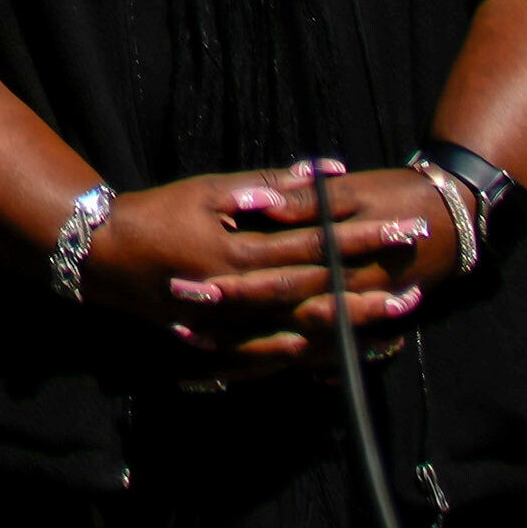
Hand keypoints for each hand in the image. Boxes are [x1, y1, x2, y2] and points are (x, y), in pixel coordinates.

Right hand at [82, 164, 433, 367]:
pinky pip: (285, 356)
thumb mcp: (210, 190)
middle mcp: (246, 298)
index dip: (366, 237)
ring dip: (359, 322)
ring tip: (402, 311)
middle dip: (375, 280)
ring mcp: (238, 328)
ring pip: (311, 331)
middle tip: (420, 269)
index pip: (319, 245)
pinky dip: (322, 353)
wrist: (106, 259)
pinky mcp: (230, 344)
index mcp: (242, 254)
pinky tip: (352, 351)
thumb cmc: (159, 214)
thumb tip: (325, 170)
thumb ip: (270, 184)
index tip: (406, 225)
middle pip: (324, 292)